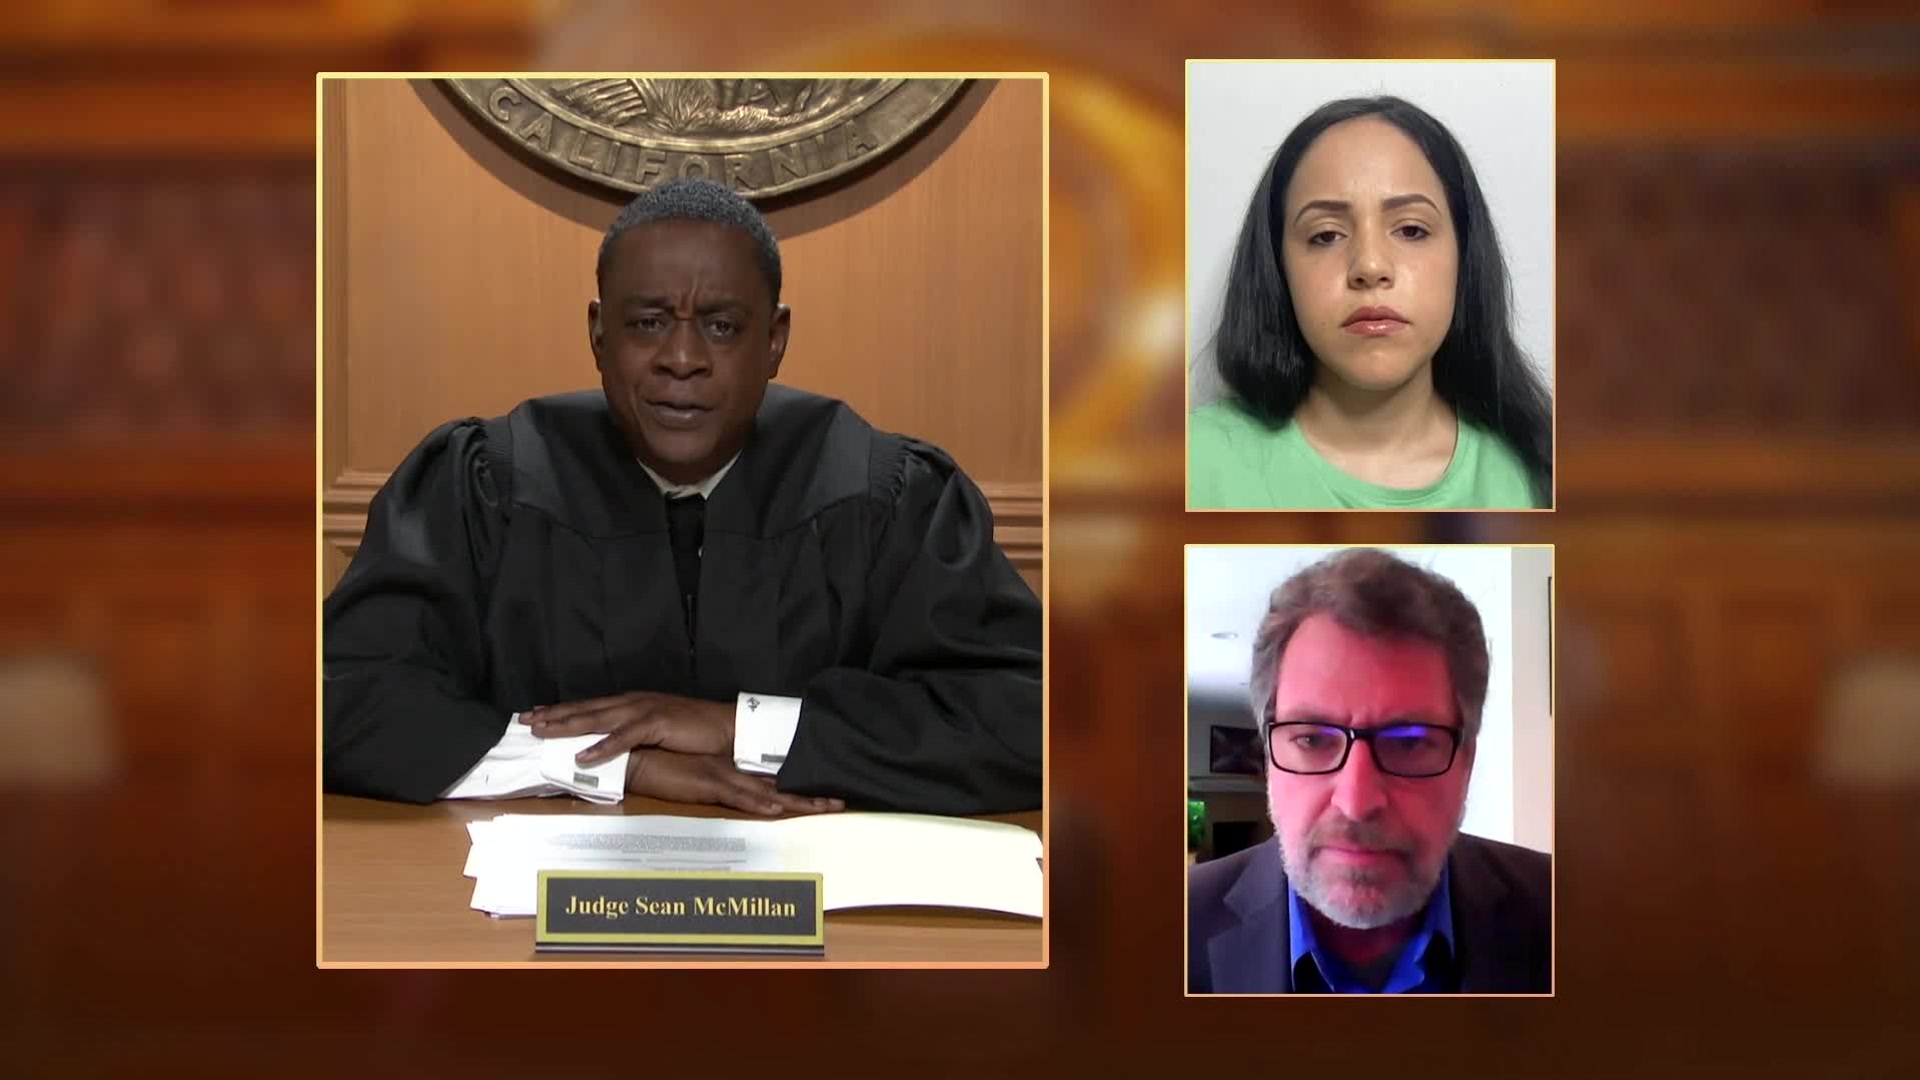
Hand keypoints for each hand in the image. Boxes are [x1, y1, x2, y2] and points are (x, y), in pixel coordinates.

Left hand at [524, 692, 733, 765]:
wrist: (726, 725)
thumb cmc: (695, 729)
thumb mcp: (657, 730)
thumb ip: (633, 734)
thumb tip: (610, 745)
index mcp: (632, 703)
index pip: (590, 705)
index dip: (562, 709)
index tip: (536, 713)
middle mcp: (633, 702)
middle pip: (585, 708)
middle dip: (554, 715)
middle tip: (525, 720)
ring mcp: (643, 710)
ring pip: (597, 718)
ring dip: (568, 726)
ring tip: (543, 732)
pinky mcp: (656, 723)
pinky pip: (624, 737)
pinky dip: (602, 746)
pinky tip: (583, 755)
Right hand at [627, 750, 842, 815]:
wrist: (636, 757)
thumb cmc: (660, 767)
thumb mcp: (692, 779)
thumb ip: (711, 785)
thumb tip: (731, 794)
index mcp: (731, 770)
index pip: (772, 781)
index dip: (798, 789)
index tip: (823, 795)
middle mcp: (733, 771)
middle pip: (779, 786)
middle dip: (810, 797)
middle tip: (839, 803)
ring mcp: (722, 776)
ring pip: (769, 792)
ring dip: (798, 801)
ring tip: (826, 806)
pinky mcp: (707, 784)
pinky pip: (739, 797)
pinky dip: (758, 804)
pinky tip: (777, 810)